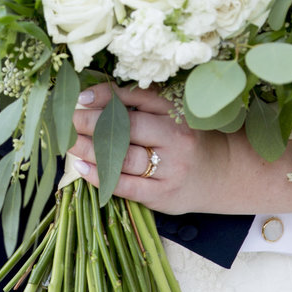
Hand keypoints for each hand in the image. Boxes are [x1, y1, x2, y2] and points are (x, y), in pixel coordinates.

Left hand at [67, 81, 228, 215]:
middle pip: (127, 129)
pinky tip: (83, 168)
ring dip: (91, 149)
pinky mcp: (163, 195)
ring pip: (123, 158)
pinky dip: (100, 177)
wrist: (222, 174)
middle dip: (92, 124)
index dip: (107, 98)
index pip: (137, 100)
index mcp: (179, 113)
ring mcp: (170, 169)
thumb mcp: (173, 113)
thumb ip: (140, 102)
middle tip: (68, 120)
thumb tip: (94, 96)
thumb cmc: (189, 139)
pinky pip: (126, 186)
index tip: (81, 98)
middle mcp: (176, 139)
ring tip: (70, 143)